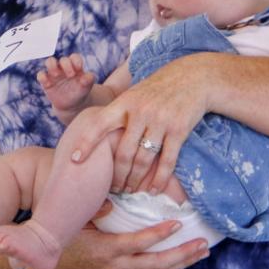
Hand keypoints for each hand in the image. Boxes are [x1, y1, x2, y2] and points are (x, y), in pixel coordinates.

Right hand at [36, 54, 95, 111]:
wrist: (71, 104)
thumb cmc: (79, 92)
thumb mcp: (86, 87)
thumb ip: (89, 80)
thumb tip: (88, 76)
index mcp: (75, 66)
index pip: (74, 57)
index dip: (76, 60)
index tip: (79, 68)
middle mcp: (63, 68)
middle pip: (63, 59)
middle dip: (66, 65)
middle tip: (71, 75)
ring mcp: (54, 73)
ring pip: (49, 61)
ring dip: (52, 66)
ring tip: (56, 75)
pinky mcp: (46, 81)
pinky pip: (40, 75)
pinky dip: (42, 77)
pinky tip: (48, 84)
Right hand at [55, 205, 209, 268]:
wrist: (50, 262)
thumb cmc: (63, 235)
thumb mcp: (75, 221)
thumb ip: (94, 210)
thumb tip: (112, 201)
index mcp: (106, 250)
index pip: (139, 243)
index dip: (160, 234)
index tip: (178, 223)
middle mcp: (116, 267)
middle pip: (157, 264)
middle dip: (182, 254)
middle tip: (202, 244)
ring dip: (181, 263)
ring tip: (201, 252)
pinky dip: (169, 267)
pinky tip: (182, 259)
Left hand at [67, 55, 210, 193]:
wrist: (193, 78)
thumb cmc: (157, 89)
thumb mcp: (133, 94)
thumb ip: (118, 113)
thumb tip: (94, 135)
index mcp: (124, 103)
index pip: (99, 124)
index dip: (86, 142)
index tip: (74, 160)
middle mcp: (140, 112)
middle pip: (123, 152)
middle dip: (117, 175)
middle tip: (112, 189)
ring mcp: (160, 121)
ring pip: (143, 159)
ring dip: (135, 180)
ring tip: (130, 190)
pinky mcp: (179, 130)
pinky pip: (167, 161)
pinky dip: (159, 179)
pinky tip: (153, 189)